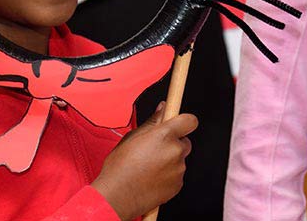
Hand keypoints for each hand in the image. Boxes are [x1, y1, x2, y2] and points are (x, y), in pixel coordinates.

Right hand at [93, 102, 197, 219]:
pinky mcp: (178, 185)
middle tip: (154, 149)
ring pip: (180, 158)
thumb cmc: (120, 168)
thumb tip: (163, 109)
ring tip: (149, 166)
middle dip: (173, 143)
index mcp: (164, 136)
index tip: (178, 123)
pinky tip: (152, 177)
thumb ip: (152, 122)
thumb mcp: (132, 137)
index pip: (190, 120)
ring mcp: (178, 169)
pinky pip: (177, 174)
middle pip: (184, 141)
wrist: (117, 197)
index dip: (184, 121)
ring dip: (169, 160)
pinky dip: (168, 174)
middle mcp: (175, 151)